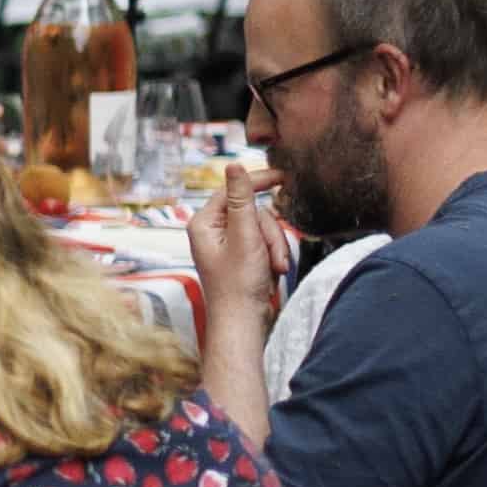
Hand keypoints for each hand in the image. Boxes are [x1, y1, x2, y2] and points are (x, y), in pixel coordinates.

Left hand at [188, 168, 287, 327]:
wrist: (242, 321)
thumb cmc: (238, 284)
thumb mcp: (244, 235)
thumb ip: (241, 199)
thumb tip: (234, 166)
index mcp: (204, 223)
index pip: (232, 189)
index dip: (258, 182)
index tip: (283, 177)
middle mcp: (212, 230)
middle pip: (253, 211)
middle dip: (270, 233)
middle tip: (273, 258)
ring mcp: (227, 243)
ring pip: (262, 227)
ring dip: (274, 247)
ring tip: (274, 268)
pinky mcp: (240, 254)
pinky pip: (264, 242)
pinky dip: (273, 254)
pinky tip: (272, 271)